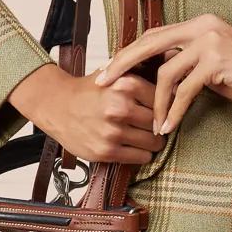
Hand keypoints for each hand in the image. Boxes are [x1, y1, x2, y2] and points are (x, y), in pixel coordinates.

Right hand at [7, 62, 159, 164]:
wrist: (57, 107)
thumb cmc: (89, 92)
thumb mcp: (114, 74)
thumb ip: (140, 75)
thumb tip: (174, 84)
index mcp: (124, 84)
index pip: (163, 98)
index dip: (165, 105)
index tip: (165, 110)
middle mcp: (119, 107)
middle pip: (159, 122)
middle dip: (159, 125)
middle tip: (154, 126)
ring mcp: (113, 131)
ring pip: (153, 142)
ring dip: (152, 142)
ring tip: (145, 137)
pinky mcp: (106, 151)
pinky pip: (141, 157)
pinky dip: (142, 154)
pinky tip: (135, 147)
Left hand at [95, 15, 231, 130]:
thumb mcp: (216, 64)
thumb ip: (189, 62)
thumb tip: (161, 73)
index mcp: (199, 23)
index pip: (154, 35)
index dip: (129, 52)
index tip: (110, 70)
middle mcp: (202, 26)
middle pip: (149, 44)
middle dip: (122, 65)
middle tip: (103, 85)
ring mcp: (209, 42)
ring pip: (166, 72)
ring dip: (156, 102)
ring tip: (152, 123)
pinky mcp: (217, 62)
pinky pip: (185, 90)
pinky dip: (174, 110)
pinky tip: (169, 126)